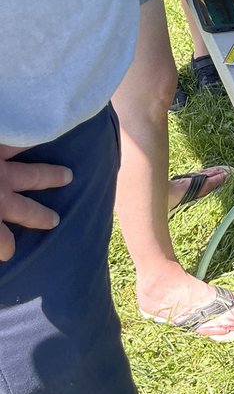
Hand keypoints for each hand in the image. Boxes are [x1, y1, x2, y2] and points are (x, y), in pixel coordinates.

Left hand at [0, 146, 72, 261]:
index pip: (3, 241)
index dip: (6, 248)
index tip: (8, 254)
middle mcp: (1, 197)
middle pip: (27, 210)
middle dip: (41, 217)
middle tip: (54, 220)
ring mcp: (1, 170)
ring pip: (33, 174)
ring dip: (51, 176)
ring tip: (67, 175)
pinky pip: (18, 143)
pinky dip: (30, 143)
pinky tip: (41, 139)